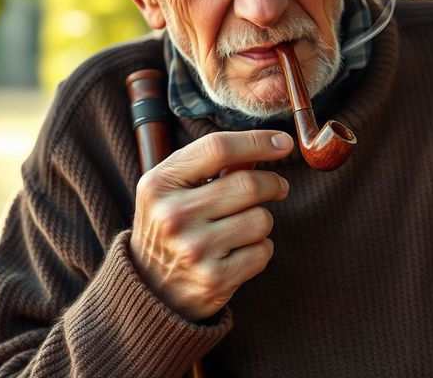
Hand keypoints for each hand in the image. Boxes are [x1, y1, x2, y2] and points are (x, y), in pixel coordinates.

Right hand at [130, 130, 292, 320]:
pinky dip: (260, 249)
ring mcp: (193, 250)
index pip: (217, 148)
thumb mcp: (176, 187)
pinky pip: (263, 251)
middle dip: (273, 183)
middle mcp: (173, 215)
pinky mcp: (214, 280)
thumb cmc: (169, 226)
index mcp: (160, 184)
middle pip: (248, 184)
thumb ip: (216, 162)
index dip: (257, 141)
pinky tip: (238, 252)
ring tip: (242, 226)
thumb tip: (271, 143)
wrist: (148, 292)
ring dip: (261, 219)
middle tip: (278, 187)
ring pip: (261, 219)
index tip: (284, 142)